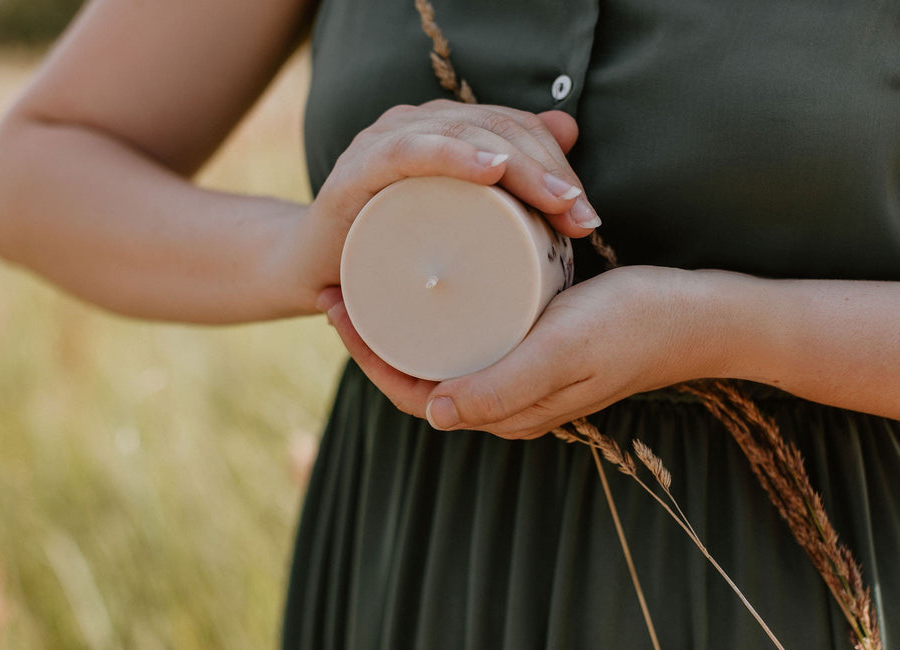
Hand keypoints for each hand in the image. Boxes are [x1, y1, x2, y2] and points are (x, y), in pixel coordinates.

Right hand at [298, 100, 601, 301]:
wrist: (313, 274)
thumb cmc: (390, 249)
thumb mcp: (458, 218)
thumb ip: (507, 175)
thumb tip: (569, 127)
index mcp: (441, 131)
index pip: (512, 127)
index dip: (556, 161)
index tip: (586, 215)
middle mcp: (414, 125)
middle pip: (496, 129)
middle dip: (548, 171)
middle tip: (580, 219)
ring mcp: (383, 143)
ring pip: (464, 135)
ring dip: (518, 165)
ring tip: (555, 202)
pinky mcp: (356, 173)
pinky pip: (409, 152)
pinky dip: (452, 156)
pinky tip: (490, 170)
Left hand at [319, 266, 732, 438]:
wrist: (699, 314)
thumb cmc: (635, 326)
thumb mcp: (566, 350)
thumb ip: (506, 386)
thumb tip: (431, 410)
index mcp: (508, 410)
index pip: (413, 393)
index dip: (366, 357)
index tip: (336, 305)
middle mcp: (508, 399)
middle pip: (418, 375)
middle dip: (372, 338)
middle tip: (342, 284)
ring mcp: (523, 373)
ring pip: (441, 356)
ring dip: (400, 325)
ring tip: (370, 278)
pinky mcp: (537, 346)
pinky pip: (471, 338)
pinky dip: (438, 315)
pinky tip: (427, 282)